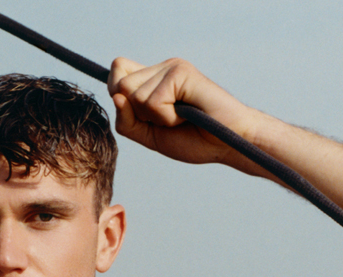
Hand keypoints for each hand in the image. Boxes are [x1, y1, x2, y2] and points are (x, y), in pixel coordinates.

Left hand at [109, 58, 262, 168]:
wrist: (226, 143)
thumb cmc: (192, 139)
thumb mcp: (149, 136)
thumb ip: (126, 121)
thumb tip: (116, 97)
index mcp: (152, 79)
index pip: (116, 74)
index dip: (119, 99)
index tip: (145, 116)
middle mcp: (160, 68)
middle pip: (120, 86)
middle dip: (139, 114)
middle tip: (168, 119)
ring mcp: (172, 67)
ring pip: (134, 95)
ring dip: (156, 118)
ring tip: (180, 117)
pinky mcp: (182, 72)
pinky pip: (153, 101)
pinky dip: (168, 118)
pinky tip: (187, 115)